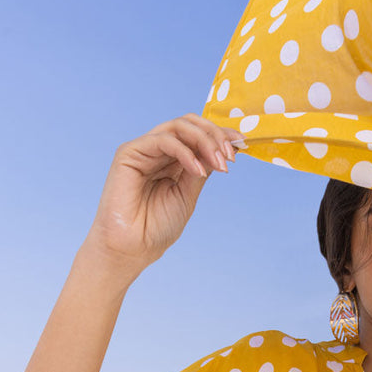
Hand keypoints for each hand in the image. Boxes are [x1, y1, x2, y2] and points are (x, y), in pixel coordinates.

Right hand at [82, 114, 243, 280]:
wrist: (133, 247)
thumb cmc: (156, 227)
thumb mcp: (188, 195)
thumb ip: (202, 169)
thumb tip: (224, 149)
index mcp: (173, 161)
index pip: (197, 135)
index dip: (220, 134)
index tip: (242, 143)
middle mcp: (158, 151)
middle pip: (189, 124)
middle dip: (215, 135)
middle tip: (230, 155)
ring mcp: (144, 149)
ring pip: (178, 127)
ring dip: (205, 141)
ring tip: (220, 163)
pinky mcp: (129, 153)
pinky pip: (163, 140)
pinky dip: (185, 152)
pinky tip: (197, 170)